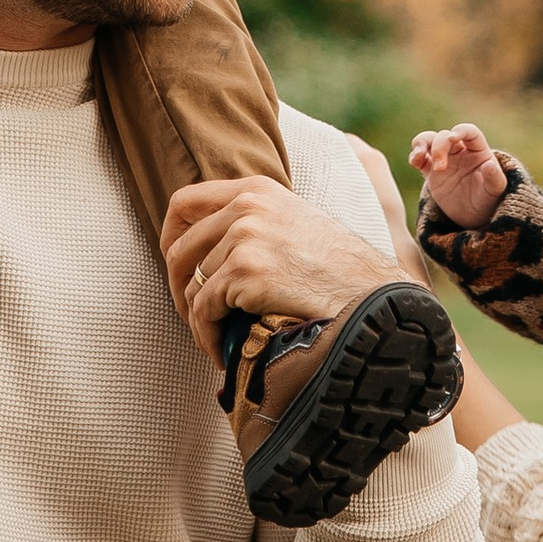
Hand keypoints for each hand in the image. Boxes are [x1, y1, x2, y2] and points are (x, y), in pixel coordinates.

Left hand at [159, 178, 398, 360]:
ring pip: (192, 286)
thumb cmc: (339, 270)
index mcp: (257, 189)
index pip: (184, 202)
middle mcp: (247, 206)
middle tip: (193, 317)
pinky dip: (207, 337)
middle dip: (179, 289)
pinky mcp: (246, 272)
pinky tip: (222, 352)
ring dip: (198, 320)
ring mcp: (245, 237)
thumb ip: (255, 221)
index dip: (170, 237)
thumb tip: (207, 247)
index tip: (178, 268)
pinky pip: (204, 311)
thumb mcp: (296, 223)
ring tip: (214, 340)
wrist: (372, 294)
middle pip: (179, 248)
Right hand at [407, 122, 504, 229]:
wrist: (473, 216)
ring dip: (421, 143)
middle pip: (444, 136)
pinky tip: (414, 162)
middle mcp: (459, 150)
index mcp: (477, 150)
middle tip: (440, 168)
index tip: (453, 139)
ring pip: (428, 140)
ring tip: (418, 157)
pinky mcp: (431, 171)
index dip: (460, 131)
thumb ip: (494, 178)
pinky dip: (414, 157)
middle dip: (439, 148)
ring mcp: (444, 159)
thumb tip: (490, 165)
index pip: (468, 132)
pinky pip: (420, 158)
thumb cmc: (488, 199)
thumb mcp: (495, 190)